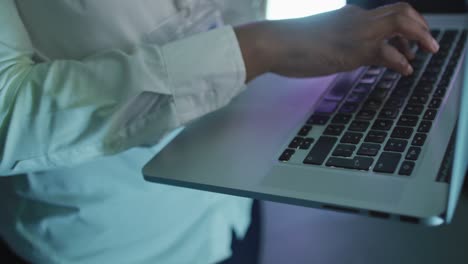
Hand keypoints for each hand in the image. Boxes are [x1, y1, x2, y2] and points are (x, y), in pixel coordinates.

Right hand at [235, 2, 438, 81]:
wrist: (274, 42)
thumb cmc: (289, 43)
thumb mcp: (319, 39)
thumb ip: (338, 43)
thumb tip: (345, 54)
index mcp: (349, 16)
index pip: (386, 15)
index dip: (404, 26)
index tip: (408, 41)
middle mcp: (357, 19)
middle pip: (401, 12)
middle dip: (420, 27)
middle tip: (427, 45)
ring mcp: (357, 32)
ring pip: (401, 24)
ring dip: (420, 38)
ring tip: (424, 55)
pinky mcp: (353, 49)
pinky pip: (388, 52)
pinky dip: (401, 61)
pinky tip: (405, 70)